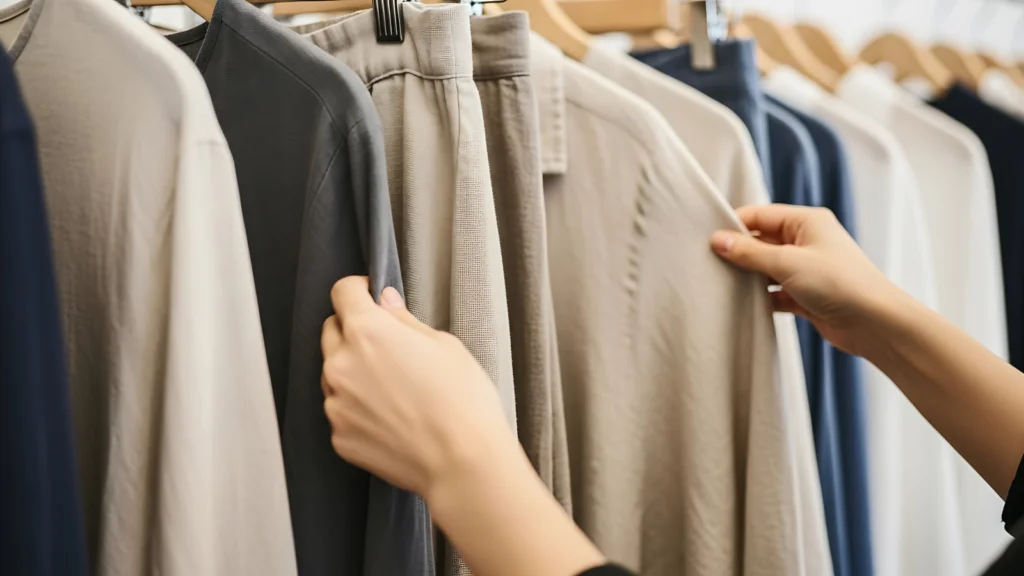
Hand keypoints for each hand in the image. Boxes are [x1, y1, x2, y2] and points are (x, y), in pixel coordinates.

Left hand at [322, 278, 606, 575]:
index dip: (357, 289)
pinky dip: (358, 408)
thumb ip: (404, 321)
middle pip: (331, 331)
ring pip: (333, 374)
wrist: (462, 463)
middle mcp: (341, 365)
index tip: (369, 295)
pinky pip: (341, 411)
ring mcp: (336, 404)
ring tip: (392, 388)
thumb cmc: (462, 400)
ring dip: (352, 371)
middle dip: (352, 329)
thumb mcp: (444, 345)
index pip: (342, 292)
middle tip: (385, 344)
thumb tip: (385, 303)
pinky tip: (391, 417)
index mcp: (367, 332)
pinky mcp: (339, 437)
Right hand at [710, 204, 899, 356]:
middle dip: (738, 252)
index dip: (734, 225)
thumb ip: (750, 252)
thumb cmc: (839, 283)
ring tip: (722, 285)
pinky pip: (774, 291)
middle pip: (761, 241)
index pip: (760, 215)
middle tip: (710, 264)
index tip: (708, 240)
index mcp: (806, 222)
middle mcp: (806, 241)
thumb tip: (717, 240)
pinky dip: (760, 297)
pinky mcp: (805, 295)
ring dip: (748, 277)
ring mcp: (806, 269)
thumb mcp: (788, 263)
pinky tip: (744, 305)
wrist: (875, 324)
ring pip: (766, 268)